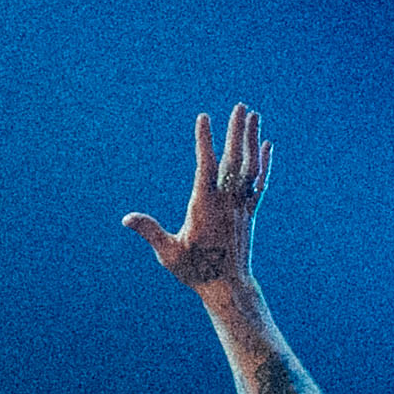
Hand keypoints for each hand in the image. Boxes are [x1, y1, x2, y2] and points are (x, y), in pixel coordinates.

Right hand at [122, 105, 268, 292]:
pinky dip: (264, 164)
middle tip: (240, 105)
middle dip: (236, 132)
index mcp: (205, 206)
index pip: (205, 166)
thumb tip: (126, 219)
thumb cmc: (196, 271)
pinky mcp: (250, 213)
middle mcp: (227, 202)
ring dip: (251, 140)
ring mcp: (241, 206)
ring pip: (250, 167)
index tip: (203, 117)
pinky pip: (260, 184)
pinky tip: (267, 145)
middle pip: (234, 160)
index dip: (205, 141)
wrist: (228, 288)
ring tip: (253, 114)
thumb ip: (150, 232)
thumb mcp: (169, 253)